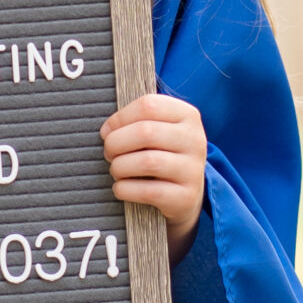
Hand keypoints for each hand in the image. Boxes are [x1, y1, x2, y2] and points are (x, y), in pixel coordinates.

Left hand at [100, 93, 206, 265]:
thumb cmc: (161, 155)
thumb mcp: (157, 131)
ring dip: (120, 167)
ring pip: (147, 162)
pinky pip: (148, 191)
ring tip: (116, 170)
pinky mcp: (186, 196)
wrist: (185, 194)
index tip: (107, 131)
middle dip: (116, 143)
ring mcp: (193, 169)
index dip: (119, 118)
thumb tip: (107, 131)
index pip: (148, 105)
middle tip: (109, 153)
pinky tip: (121, 187)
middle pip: (146, 132)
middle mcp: (195, 140)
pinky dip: (125, 189)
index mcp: (187, 115)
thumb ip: (135, 122)